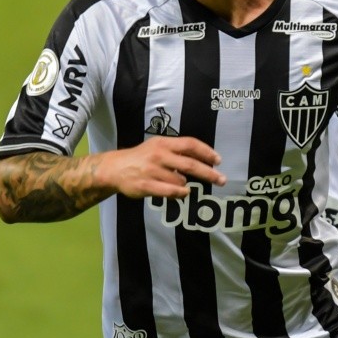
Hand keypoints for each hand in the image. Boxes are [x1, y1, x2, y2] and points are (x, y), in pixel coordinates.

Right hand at [97, 136, 225, 198]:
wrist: (115, 168)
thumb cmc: (141, 157)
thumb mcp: (157, 146)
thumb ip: (177, 150)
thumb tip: (203, 158)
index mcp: (163, 143)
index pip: (190, 144)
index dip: (206, 152)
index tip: (218, 160)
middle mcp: (159, 155)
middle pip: (190, 164)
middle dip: (209, 173)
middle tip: (222, 180)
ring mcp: (152, 171)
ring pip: (181, 181)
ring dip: (186, 185)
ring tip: (182, 184)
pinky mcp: (146, 186)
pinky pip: (170, 192)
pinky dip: (180, 194)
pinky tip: (183, 193)